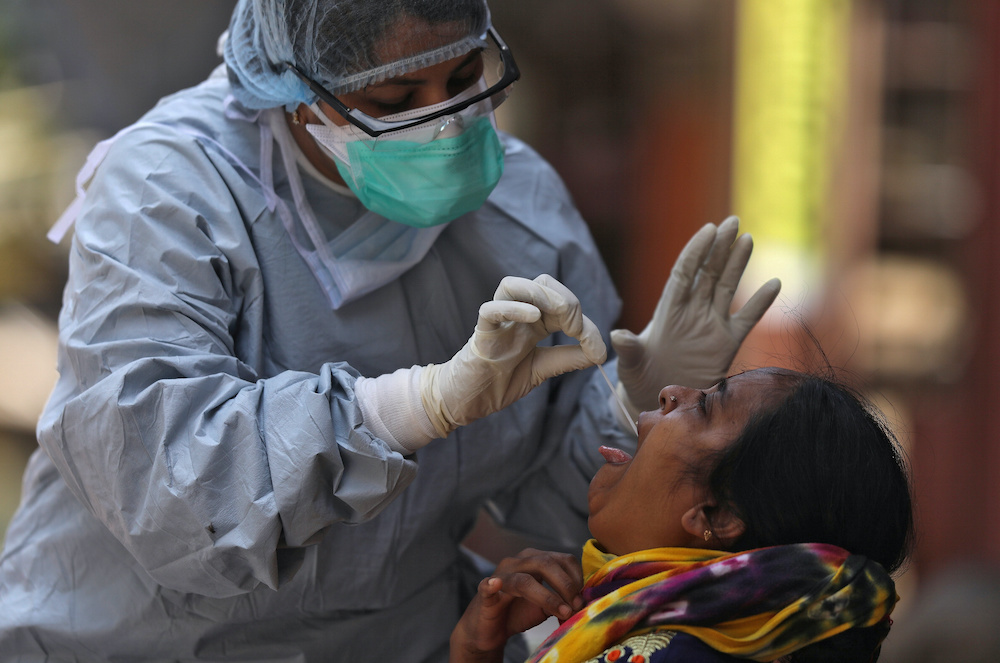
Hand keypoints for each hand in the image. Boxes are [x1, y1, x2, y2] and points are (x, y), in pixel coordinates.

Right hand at [421, 274, 606, 437]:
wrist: (467, 401)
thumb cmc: (500, 382)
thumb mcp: (543, 369)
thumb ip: (569, 358)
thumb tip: (601, 353)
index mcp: (533, 322)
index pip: (561, 303)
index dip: (584, 322)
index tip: (595, 350)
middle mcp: (516, 315)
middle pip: (542, 283)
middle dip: (566, 300)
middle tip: (576, 328)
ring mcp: (497, 322)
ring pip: (513, 285)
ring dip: (540, 294)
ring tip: (558, 313)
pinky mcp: (480, 334)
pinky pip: (491, 310)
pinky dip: (513, 308)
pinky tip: (532, 316)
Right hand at [450, 549, 583, 662]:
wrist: (490, 629)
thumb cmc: (519, 611)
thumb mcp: (547, 604)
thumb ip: (564, 600)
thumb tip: (585, 604)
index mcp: (535, 560)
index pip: (561, 558)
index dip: (576, 577)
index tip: (584, 598)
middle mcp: (518, 563)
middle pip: (545, 563)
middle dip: (566, 585)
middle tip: (577, 606)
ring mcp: (500, 576)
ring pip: (524, 580)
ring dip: (547, 596)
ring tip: (562, 612)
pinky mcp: (484, 594)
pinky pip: (487, 586)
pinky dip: (491, 586)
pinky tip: (495, 584)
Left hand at [611, 216, 779, 415]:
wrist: (656, 398)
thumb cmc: (638, 377)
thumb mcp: (630, 363)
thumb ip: (629, 349)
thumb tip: (617, 336)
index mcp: (668, 310)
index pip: (684, 272)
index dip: (696, 251)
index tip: (709, 229)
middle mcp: (691, 311)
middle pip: (708, 272)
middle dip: (720, 247)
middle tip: (733, 221)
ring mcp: (711, 324)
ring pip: (726, 287)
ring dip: (737, 264)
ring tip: (747, 239)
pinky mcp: (727, 343)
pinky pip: (747, 318)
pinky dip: (761, 302)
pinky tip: (775, 283)